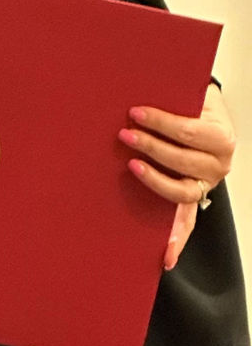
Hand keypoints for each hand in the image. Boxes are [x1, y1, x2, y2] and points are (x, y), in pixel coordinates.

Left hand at [119, 83, 235, 269]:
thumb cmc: (190, 103)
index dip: (163, 122)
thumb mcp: (187, 92)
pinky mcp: (193, 198)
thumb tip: (135, 90)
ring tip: (130, 165)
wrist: (207, 114)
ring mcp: (206, 183)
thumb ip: (170, 92)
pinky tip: (165, 255)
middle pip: (186, 161)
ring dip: (156, 181)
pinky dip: (177, 239)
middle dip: (153, 147)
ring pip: (184, 191)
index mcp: (220, 135)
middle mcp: (218, 163)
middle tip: (125, 135)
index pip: (191, 130)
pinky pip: (187, 221)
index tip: (135, 112)